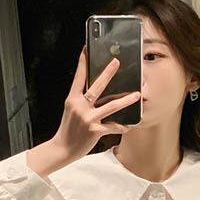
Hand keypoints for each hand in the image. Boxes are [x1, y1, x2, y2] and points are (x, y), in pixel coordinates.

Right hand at [53, 46, 141, 160]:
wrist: (62, 149)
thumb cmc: (68, 129)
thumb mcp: (71, 111)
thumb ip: (81, 101)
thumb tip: (95, 92)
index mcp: (72, 99)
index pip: (78, 78)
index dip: (83, 63)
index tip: (86, 50)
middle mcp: (79, 106)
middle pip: (96, 86)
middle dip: (107, 73)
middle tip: (116, 62)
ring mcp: (87, 118)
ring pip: (110, 106)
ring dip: (126, 100)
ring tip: (137, 95)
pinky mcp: (94, 130)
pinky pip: (112, 126)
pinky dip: (121, 126)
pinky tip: (129, 125)